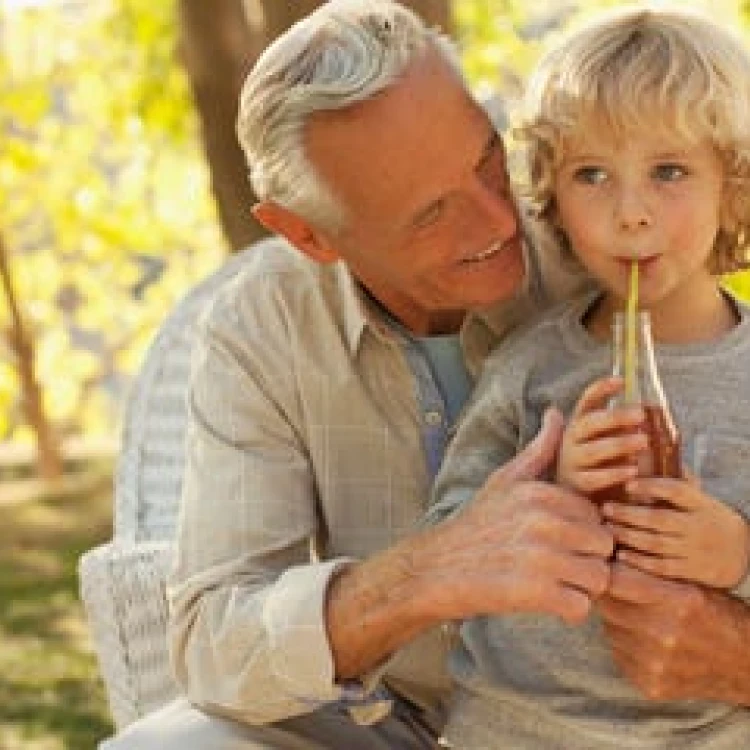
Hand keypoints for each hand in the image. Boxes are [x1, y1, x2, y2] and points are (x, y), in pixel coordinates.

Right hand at [435, 408, 614, 624]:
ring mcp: (541, 558)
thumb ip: (538, 450)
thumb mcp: (504, 481)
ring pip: (598, 578)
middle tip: (557, 566)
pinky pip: (581, 607)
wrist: (437, 569)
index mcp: (540, 493)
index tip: (555, 541)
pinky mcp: (536, 594)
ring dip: (579, 587)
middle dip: (586, 560)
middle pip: (603, 547)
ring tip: (551, 583)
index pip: (595, 516)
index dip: (580, 533)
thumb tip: (557, 414)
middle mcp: (543, 522)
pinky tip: (545, 602)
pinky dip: (567, 611)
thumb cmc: (476, 525)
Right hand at [556, 377, 646, 495]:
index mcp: (580, 424)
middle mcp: (571, 440)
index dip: (601, 389)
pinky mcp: (576, 485)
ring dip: (618, 444)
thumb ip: (624, 426)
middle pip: (589, 423)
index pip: (587, 401)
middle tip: (640, 414)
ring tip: (644, 442)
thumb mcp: (607, 441)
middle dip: (614, 417)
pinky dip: (613, 474)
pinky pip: (594, 478)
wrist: (576, 499)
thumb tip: (654, 407)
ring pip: (592, 450)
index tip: (621, 381)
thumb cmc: (600, 463)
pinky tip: (633, 471)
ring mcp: (571, 462)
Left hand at [599, 563, 749, 703]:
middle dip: (612, 596)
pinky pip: (618, 654)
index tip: (612, 570)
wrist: (745, 666)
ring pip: (610, 630)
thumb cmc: (718, 615)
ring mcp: (654, 663)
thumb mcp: (693, 584)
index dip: (610, 572)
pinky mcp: (649, 684)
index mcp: (677, 601)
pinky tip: (646, 643)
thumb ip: (652, 571)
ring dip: (618, 622)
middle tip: (625, 595)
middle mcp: (663, 633)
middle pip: (607, 605)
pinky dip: (626, 647)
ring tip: (641, 620)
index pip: (614, 579)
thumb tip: (608, 557)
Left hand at [602, 471, 749, 587]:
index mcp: (701, 504)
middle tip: (606, 508)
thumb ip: (680, 481)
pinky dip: (640, 561)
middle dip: (629, 514)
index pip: (676, 491)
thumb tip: (653, 454)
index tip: (628, 484)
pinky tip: (622, 554)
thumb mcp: (703, 499)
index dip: (651, 487)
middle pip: (659, 519)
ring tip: (609, 527)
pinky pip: (662, 567)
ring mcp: (694, 550)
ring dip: (628, 535)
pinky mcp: (691, 571)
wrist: (746, 554)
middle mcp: (698, 526)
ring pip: (656, 543)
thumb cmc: (711, 519)